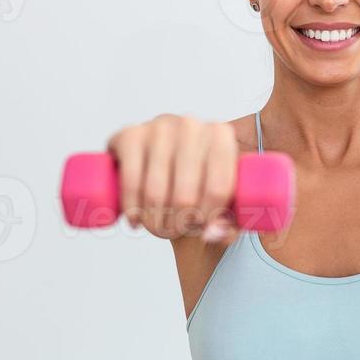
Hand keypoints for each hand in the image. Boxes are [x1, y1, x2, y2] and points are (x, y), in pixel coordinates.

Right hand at [106, 114, 241, 242]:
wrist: (164, 161)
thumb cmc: (200, 181)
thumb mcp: (224, 199)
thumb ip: (229, 223)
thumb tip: (212, 234)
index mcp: (221, 135)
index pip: (218, 189)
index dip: (209, 219)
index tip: (201, 230)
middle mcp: (191, 125)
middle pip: (185, 196)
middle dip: (178, 225)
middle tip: (175, 232)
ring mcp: (158, 127)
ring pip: (155, 193)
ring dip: (154, 222)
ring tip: (158, 229)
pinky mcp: (130, 135)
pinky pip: (131, 183)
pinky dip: (132, 209)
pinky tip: (135, 220)